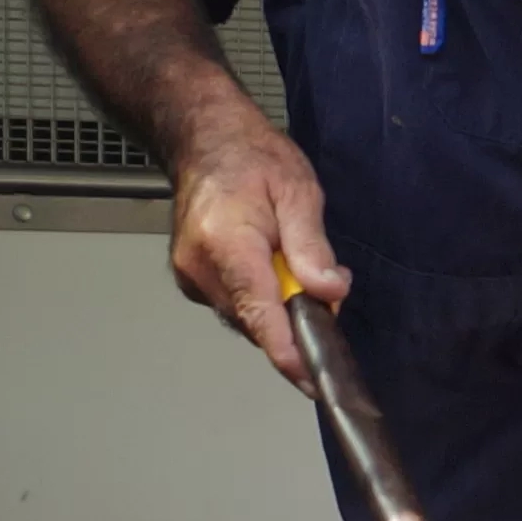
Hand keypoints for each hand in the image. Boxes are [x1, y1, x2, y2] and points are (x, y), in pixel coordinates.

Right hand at [169, 111, 348, 385]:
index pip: (261, 316)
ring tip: (296, 265)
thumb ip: (312, 247)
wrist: (203, 139)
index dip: (290, 355)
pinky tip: (275, 268)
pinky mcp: (194, 282)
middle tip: (328, 288)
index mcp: (226, 244)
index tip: (315, 381)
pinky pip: (239, 307)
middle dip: (299, 320)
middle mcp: (201, 269)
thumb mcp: (297, 191)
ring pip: (250, 319)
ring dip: (282, 308)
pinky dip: (264, 300)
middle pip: (259, 324)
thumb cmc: (250, 157)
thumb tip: (328, 292)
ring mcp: (192, 278)